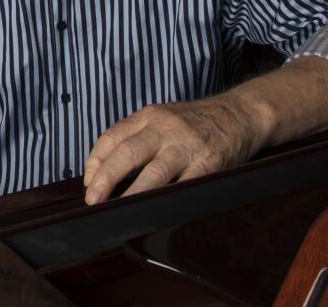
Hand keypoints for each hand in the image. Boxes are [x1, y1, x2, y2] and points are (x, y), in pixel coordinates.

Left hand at [82, 93, 265, 204]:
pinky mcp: (209, 163)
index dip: (95, 161)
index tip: (88, 182)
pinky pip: (186, 186)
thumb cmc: (196, 122)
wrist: (240, 113)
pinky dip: (169, 201)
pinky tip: (157, 212)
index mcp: (150, 116)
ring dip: (133, 195)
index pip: (112, 136)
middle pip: (127, 153)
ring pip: (155, 173)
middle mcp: (165, 127)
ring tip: (118, 212)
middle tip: (93, 200)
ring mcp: (188, 145)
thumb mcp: (163, 117)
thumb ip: (139, 136)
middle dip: (105, 179)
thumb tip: (106, 170)